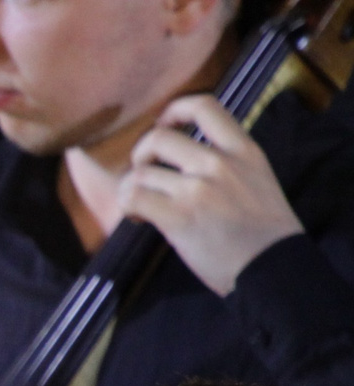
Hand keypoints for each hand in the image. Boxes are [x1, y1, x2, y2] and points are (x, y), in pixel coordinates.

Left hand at [119, 94, 301, 296]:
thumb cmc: (264, 231)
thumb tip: (189, 160)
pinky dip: (127, 205)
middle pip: (159, 137)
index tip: (164, 124)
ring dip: (131, 187)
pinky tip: (139, 217)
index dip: (175, 110)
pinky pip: (133, 197)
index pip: (205, 106)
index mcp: (243, 149)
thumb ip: (229, 162)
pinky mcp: (178, 216)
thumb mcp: (258, 178)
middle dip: (141, 153)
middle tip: (144, 173)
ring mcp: (197, 188)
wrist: (272, 265)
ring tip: (141, 204)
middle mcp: (219, 162)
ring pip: (141, 171)